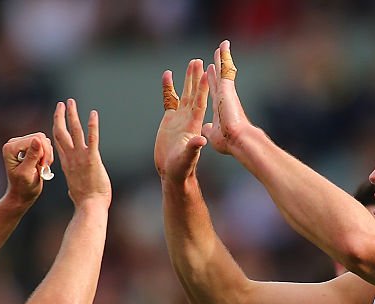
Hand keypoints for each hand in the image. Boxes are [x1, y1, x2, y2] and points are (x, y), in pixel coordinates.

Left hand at [3, 132, 53, 205]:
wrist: (22, 194)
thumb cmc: (22, 187)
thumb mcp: (27, 172)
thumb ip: (32, 156)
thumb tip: (37, 139)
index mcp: (11, 147)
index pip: (35, 139)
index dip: (43, 152)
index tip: (42, 167)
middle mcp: (15, 143)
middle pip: (40, 137)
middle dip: (46, 153)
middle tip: (43, 167)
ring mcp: (23, 144)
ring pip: (45, 141)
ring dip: (47, 156)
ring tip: (42, 168)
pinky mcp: (30, 147)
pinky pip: (46, 145)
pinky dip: (47, 156)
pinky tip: (42, 165)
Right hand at [52, 99, 111, 206]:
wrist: (89, 207)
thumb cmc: (85, 202)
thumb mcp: (75, 191)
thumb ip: (74, 186)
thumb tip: (73, 191)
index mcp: (66, 164)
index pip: (58, 142)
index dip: (56, 127)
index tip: (57, 117)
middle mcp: (71, 158)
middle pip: (61, 132)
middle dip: (60, 116)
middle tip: (62, 103)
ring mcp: (80, 157)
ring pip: (74, 131)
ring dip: (73, 115)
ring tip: (71, 102)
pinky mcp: (92, 159)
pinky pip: (92, 139)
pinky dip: (93, 125)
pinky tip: (93, 114)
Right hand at [154, 58, 208, 182]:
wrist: (173, 172)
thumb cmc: (181, 168)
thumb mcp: (187, 157)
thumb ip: (193, 148)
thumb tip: (201, 141)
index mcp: (194, 125)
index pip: (200, 102)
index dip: (203, 88)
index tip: (207, 73)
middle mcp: (189, 118)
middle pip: (193, 94)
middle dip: (196, 78)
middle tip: (198, 61)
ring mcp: (179, 118)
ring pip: (184, 94)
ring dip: (187, 79)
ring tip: (191, 63)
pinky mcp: (169, 120)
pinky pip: (169, 100)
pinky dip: (168, 88)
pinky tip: (167, 75)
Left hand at [202, 40, 253, 155]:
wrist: (239, 140)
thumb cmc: (229, 142)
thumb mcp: (214, 135)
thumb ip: (210, 130)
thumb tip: (206, 128)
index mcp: (219, 108)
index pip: (214, 91)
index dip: (211, 82)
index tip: (210, 72)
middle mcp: (224, 98)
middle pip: (220, 78)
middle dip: (218, 67)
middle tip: (217, 54)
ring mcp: (226, 92)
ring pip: (224, 70)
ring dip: (222, 57)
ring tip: (222, 45)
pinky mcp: (227, 88)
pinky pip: (225, 68)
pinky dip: (224, 56)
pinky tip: (223, 46)